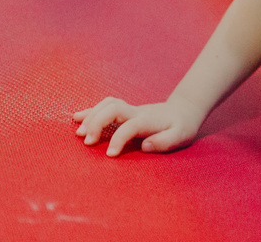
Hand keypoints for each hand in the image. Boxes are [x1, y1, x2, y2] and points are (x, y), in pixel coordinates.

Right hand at [73, 96, 203, 156]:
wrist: (183, 110)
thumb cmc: (182, 127)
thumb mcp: (182, 136)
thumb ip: (165, 142)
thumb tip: (145, 145)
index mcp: (149, 121)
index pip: (130, 126)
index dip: (118, 138)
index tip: (110, 155)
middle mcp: (137, 112)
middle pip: (114, 108)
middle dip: (97, 122)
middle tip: (88, 142)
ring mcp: (130, 109)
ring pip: (108, 104)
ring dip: (91, 116)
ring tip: (80, 133)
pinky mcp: (125, 111)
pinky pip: (105, 106)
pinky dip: (90, 111)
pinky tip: (77, 118)